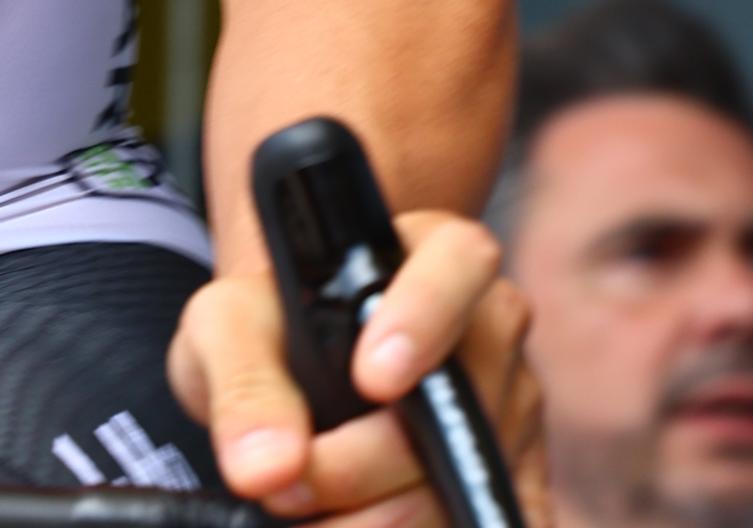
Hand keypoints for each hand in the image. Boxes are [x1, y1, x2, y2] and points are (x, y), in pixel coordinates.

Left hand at [169, 209, 547, 526]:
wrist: (298, 380)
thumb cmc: (272, 332)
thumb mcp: (232, 328)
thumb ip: (242, 383)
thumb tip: (267, 467)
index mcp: (430, 252)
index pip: (460, 260)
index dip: (425, 314)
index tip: (371, 380)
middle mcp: (488, 327)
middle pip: (460, 401)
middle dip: (367, 464)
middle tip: (289, 489)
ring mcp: (514, 408)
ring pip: (468, 479)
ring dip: (383, 519)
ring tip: (313, 518)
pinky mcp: (520, 480)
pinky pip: (500, 520)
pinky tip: (365, 527)